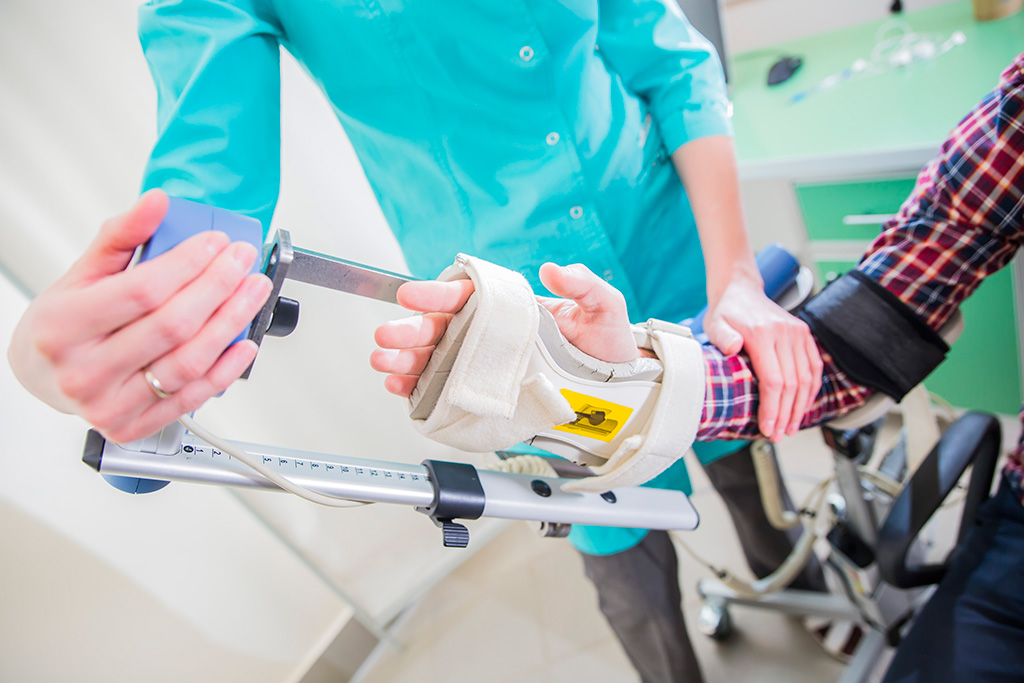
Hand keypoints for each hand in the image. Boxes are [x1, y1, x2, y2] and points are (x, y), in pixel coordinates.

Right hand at [6, 190, 272, 442]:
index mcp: (64, 326)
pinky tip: (244, 341)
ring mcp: (108, 405)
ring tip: (253, 291)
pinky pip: (192, 397)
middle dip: (219, 286)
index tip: (217, 243)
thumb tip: (156, 202)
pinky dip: (226, 369)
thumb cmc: (64, 323)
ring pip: (188, 362)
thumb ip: (122, 235)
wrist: (42, 373)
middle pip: (172, 326)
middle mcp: (83, 371)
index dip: (188, 264)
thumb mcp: (82, 272)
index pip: (142, 290)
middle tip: (243, 261)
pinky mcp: (132, 427)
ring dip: (232, 323)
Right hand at [371, 262, 637, 397]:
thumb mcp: (605, 310)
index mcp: (509, 309)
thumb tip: (554, 269)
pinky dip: (416, 389)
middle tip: (388, 336)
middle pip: (440, 329)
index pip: (466, 297)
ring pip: (434, 359)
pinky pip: (442, 390)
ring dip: (406, 360)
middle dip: (410, 331)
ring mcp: (484, 366)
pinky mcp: (483, 394)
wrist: (615, 396)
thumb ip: (583, 285)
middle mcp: (490, 335)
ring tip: (384, 364)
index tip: (413, 295)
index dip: (437, 294)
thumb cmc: (606, 350)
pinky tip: (398, 387)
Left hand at [703, 272, 821, 441]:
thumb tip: (733, 348)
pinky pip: (814, 366)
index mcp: (763, 334)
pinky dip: (811, 389)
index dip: (773, 409)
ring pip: (807, 378)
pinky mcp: (804, 334)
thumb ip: (723, 337)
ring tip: (791, 427)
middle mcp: (785, 333)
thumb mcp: (716, 323)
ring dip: (800, 407)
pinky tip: (803, 406)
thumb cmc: (726, 311)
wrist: (740, 289)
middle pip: (792, 384)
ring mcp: (798, 333)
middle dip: (786, 414)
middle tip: (778, 435)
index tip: (768, 428)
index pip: (774, 381)